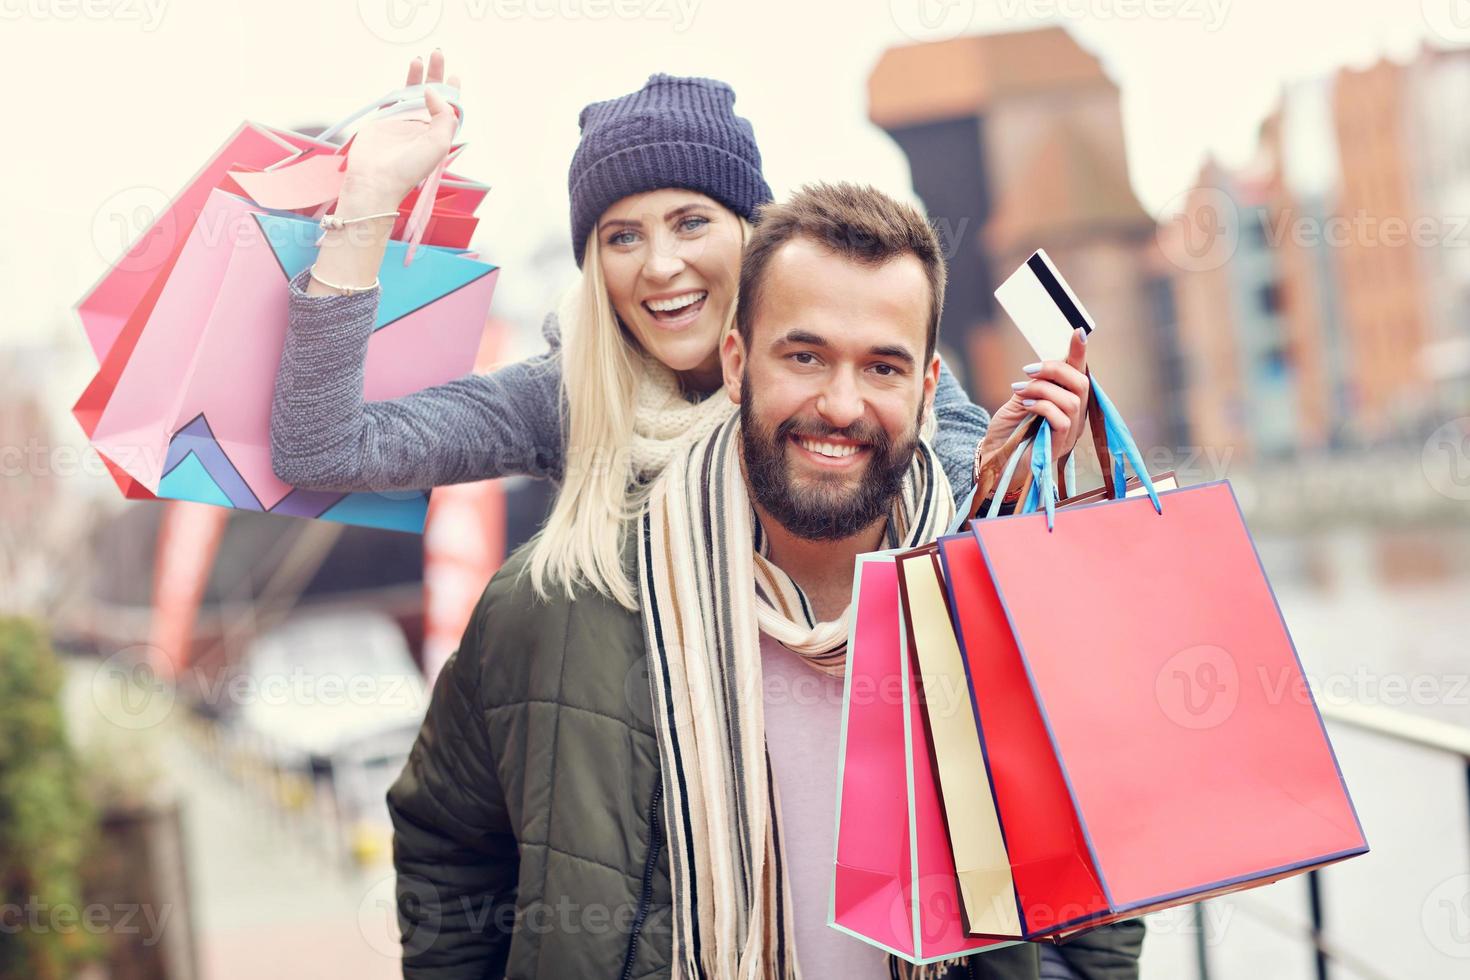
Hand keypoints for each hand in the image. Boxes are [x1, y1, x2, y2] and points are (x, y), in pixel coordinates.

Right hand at [341, 50, 461, 207]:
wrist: (376, 180)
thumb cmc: (409, 168)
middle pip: (431, 95)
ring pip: (411, 93)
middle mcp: (420, 128)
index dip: (452, 92)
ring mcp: (402, 122)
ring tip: (420, 60)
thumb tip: (433, 92)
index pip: (448, 109)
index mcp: (436, 135)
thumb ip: (443, 115)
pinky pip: (394, 98)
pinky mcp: (384, 119)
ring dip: (417, 76)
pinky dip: (400, 85)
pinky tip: (406, 74)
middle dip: (436, 74)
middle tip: (438, 55)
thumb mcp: (439, 143)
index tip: (455, 76)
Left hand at [975, 327, 1090, 494]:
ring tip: (1020, 390)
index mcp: (1067, 403)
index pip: (1078, 374)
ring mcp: (1070, 433)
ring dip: (1044, 389)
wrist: (993, 459)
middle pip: (1081, 383)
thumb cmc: (1007, 432)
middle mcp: (1074, 417)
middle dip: (1055, 369)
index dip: (1080, 354)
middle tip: (1028, 369)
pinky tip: (1025, 406)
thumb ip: (1035, 384)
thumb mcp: (1021, 399)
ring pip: (1072, 400)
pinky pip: (1062, 419)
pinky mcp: (1059, 445)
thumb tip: (1042, 366)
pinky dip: (1042, 406)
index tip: (1078, 332)